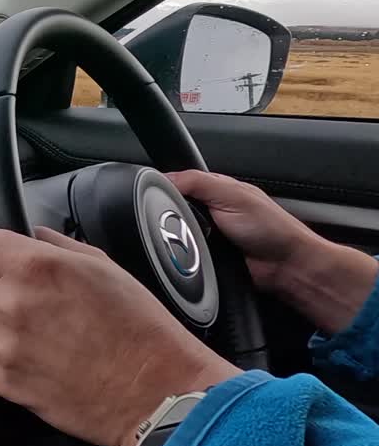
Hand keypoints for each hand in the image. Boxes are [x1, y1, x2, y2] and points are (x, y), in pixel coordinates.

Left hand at [0, 227, 239, 445]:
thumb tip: (28, 234)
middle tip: (6, 292)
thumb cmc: (138, 329)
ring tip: (20, 325)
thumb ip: (54, 244)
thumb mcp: (103, 265)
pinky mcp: (4, 383)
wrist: (157, 391)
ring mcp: (4, 347)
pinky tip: (28, 352)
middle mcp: (11, 304)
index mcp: (34, 267)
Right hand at [168, 170, 376, 333]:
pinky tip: (192, 252)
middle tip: (181, 220)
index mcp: (216, 188)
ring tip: (191, 239)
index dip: (166, 187)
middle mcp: (210, 209)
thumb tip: (165, 178)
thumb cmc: (272, 228)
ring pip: (174, 231)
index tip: (159, 196)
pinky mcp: (205, 255)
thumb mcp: (233, 195)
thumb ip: (198, 182)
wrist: (285, 267)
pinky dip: (183, 253)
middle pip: (173, 208)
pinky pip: (183, 252)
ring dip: (178, 236)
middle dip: (171, 215)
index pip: (179, 181)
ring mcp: (206, 233)